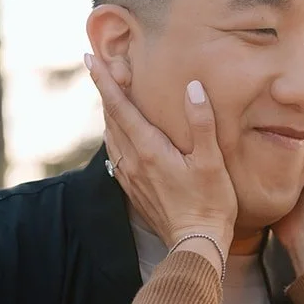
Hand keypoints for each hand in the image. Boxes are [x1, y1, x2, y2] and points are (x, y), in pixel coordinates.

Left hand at [85, 53, 236, 258]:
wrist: (196, 245)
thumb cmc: (210, 204)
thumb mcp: (212, 162)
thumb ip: (201, 123)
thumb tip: (193, 88)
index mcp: (149, 150)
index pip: (120, 107)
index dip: (105, 80)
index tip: (91, 57)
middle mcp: (133, 161)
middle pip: (111, 117)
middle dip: (107, 89)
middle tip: (107, 65)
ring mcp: (130, 176)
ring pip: (111, 135)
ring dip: (110, 112)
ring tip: (113, 93)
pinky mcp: (133, 189)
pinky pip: (116, 153)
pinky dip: (115, 134)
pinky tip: (120, 132)